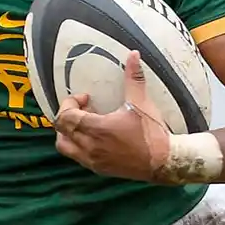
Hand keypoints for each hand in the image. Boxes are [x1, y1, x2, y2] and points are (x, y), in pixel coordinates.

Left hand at [54, 50, 171, 180]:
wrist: (164, 162)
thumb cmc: (152, 133)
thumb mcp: (142, 103)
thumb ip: (133, 78)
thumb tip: (133, 55)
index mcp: (97, 129)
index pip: (65, 117)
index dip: (70, 103)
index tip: (86, 98)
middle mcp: (91, 147)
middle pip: (61, 132)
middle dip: (67, 118)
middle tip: (82, 110)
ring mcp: (93, 161)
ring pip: (65, 147)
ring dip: (68, 134)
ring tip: (84, 124)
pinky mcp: (99, 169)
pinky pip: (78, 157)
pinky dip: (78, 146)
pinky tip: (95, 137)